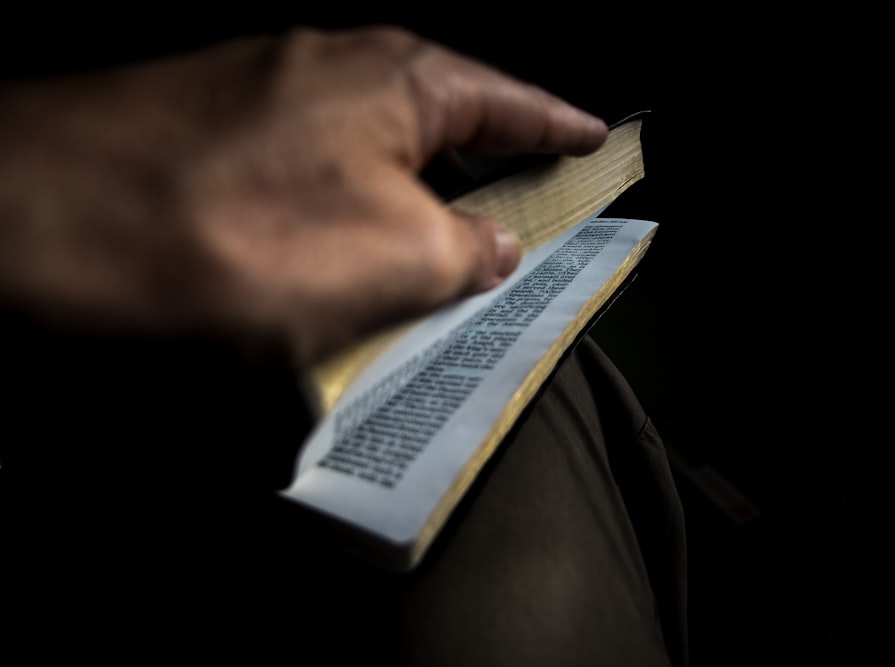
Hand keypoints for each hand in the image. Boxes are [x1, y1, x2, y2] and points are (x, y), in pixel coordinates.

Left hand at [0, 25, 606, 364]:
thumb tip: (492, 244)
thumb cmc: (231, 235)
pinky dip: (343, 231)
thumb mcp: (396, 257)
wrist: (34, 224)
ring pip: (373, 166)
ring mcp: (266, 100)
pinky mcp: (212, 144)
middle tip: (529, 234)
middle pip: (443, 130)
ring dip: (408, 221)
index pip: (513, 102)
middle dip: (488, 184)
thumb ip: (467, 249)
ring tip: (436, 278)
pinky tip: (340, 279)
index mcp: (401, 79)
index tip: (602, 146)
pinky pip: (311, 188)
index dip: (563, 130)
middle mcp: (334, 70)